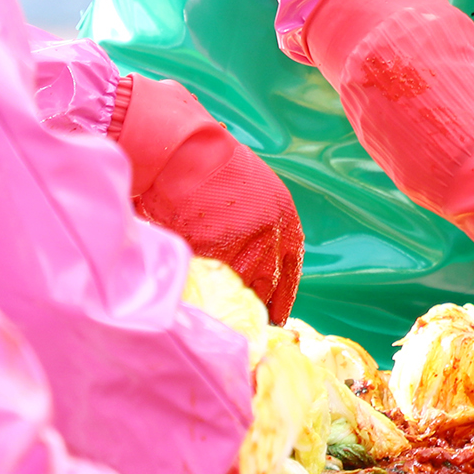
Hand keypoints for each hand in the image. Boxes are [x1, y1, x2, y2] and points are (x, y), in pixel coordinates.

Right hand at [111, 75, 305, 320]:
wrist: (183, 149)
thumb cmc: (211, 164)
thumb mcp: (249, 190)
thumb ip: (256, 225)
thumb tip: (250, 261)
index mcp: (284, 217)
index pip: (290, 267)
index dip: (282, 294)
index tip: (275, 316)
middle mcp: (270, 235)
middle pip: (264, 286)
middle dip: (252, 306)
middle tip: (240, 324)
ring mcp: (241, 246)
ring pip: (235, 291)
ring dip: (225, 304)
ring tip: (210, 316)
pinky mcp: (210, 253)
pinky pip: (207, 285)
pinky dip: (198, 295)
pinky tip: (189, 302)